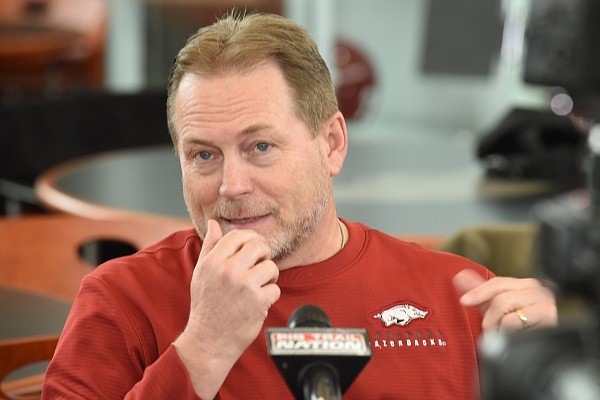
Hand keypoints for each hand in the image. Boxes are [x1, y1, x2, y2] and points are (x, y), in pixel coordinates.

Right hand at [174, 219, 280, 397]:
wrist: (208, 341)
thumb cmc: (206, 306)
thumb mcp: (201, 273)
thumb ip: (210, 246)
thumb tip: (214, 223)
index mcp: (213, 261)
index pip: (238, 235)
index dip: (250, 239)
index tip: (253, 249)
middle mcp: (228, 270)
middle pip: (258, 246)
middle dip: (264, 254)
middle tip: (260, 266)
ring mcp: (244, 286)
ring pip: (271, 266)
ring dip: (269, 277)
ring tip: (259, 286)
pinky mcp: (258, 301)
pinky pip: (275, 288)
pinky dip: (270, 296)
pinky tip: (258, 303)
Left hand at [453, 269, 557, 331]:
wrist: (538, 353)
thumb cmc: (518, 331)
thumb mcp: (496, 310)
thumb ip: (480, 292)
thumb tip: (460, 276)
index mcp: (527, 285)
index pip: (498, 282)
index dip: (479, 292)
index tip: (464, 301)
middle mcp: (539, 290)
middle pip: (499, 295)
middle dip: (489, 316)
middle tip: (490, 329)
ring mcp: (545, 303)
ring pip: (504, 305)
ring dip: (496, 325)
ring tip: (502, 335)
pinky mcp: (548, 316)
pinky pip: (513, 320)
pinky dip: (506, 332)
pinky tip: (513, 338)